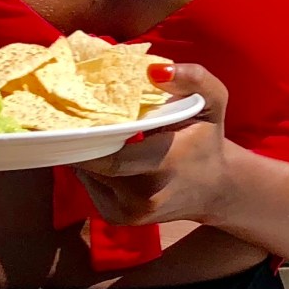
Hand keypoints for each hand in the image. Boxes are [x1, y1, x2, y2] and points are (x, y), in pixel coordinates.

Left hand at [76, 64, 234, 226]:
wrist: (216, 189)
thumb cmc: (207, 139)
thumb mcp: (212, 102)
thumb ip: (193, 78)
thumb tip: (153, 70)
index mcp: (165, 164)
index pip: (111, 157)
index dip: (86, 138)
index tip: (71, 116)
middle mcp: (146, 195)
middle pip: (95, 165)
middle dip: (81, 142)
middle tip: (71, 118)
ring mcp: (131, 211)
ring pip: (90, 175)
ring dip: (87, 153)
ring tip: (91, 132)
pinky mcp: (119, 218)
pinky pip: (92, 187)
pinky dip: (92, 169)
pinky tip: (105, 154)